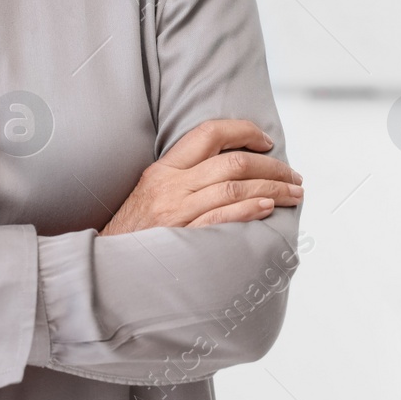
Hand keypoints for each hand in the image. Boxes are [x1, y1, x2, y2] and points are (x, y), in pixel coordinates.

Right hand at [101, 119, 302, 235]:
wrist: (106, 268)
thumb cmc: (133, 233)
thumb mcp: (150, 193)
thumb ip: (183, 178)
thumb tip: (232, 169)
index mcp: (163, 170)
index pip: (209, 133)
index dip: (243, 131)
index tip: (267, 142)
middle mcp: (170, 186)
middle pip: (233, 163)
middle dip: (272, 167)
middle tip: (294, 176)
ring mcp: (176, 213)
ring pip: (234, 188)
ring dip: (272, 189)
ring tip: (293, 194)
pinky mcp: (183, 239)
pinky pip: (223, 218)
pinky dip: (250, 209)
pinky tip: (269, 208)